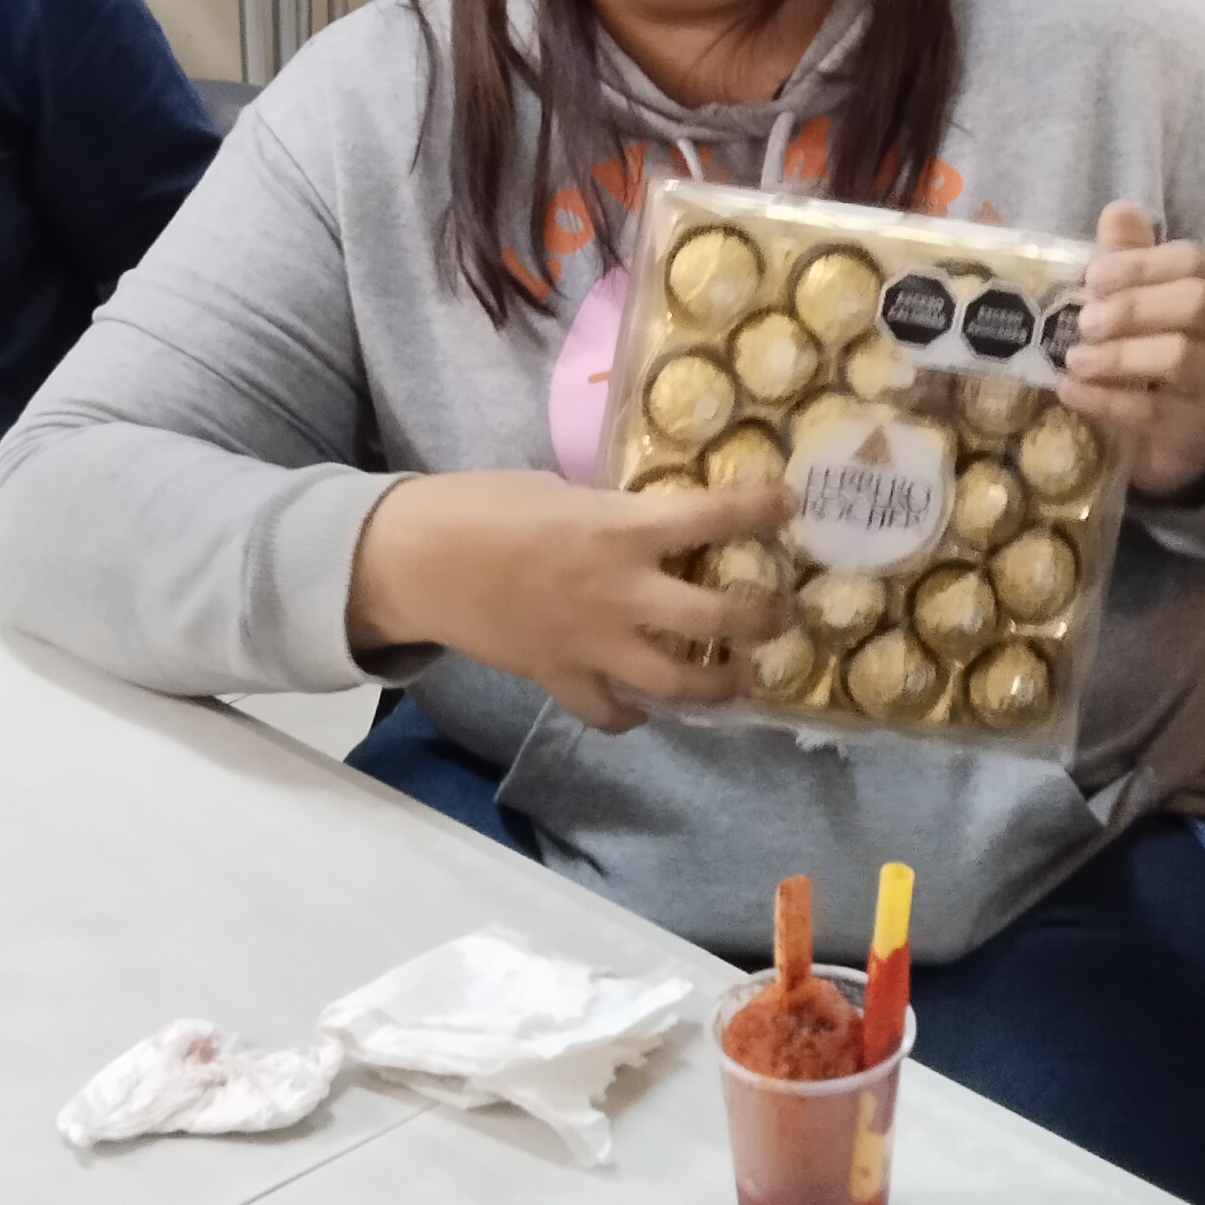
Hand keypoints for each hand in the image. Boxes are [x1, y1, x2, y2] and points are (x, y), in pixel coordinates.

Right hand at [344, 470, 791, 732]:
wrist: (415, 560)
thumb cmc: (482, 505)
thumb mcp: (560, 491)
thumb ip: (611, 515)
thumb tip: (646, 527)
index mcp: (620, 529)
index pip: (713, 518)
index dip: (760, 510)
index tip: (789, 504)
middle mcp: (621, 593)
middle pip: (718, 619)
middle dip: (762, 618)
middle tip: (779, 613)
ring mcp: (593, 644)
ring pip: (679, 683)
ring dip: (719, 684)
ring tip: (739, 676)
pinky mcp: (560, 677)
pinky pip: (610, 711)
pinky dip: (632, 713)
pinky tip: (643, 704)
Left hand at [1057, 202, 1204, 501]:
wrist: (1177, 437)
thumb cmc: (1154, 357)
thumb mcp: (1142, 304)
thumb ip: (1131, 258)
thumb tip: (1118, 211)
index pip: (1194, 261)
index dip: (1141, 264)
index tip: (1093, 276)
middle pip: (1196, 304)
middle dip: (1133, 307)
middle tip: (1084, 321)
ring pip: (1180, 357)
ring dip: (1119, 355)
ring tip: (1074, 359)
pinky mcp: (1199, 429)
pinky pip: (1154, 411)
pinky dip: (1105, 399)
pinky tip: (1071, 391)